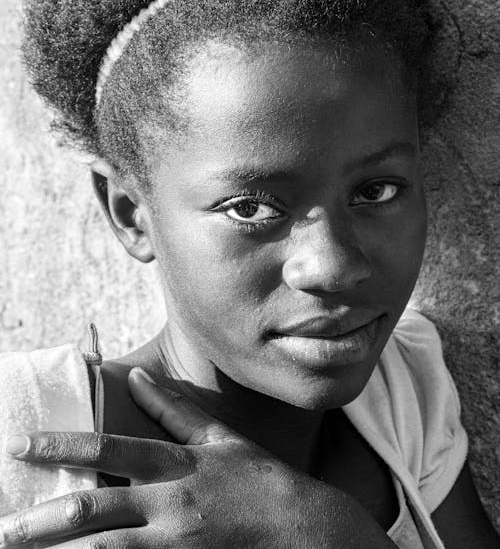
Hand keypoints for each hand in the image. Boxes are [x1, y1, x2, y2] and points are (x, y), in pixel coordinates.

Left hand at [0, 369, 394, 547]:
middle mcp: (168, 507)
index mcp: (176, 467)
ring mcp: (173, 546)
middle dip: (40, 520)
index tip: (21, 444)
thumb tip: (140, 374)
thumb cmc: (260, 480)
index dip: (62, 446)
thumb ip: (174, 408)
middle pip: (93, 511)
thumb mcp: (219, 438)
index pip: (109, 450)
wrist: (305, 531)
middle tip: (0, 526)